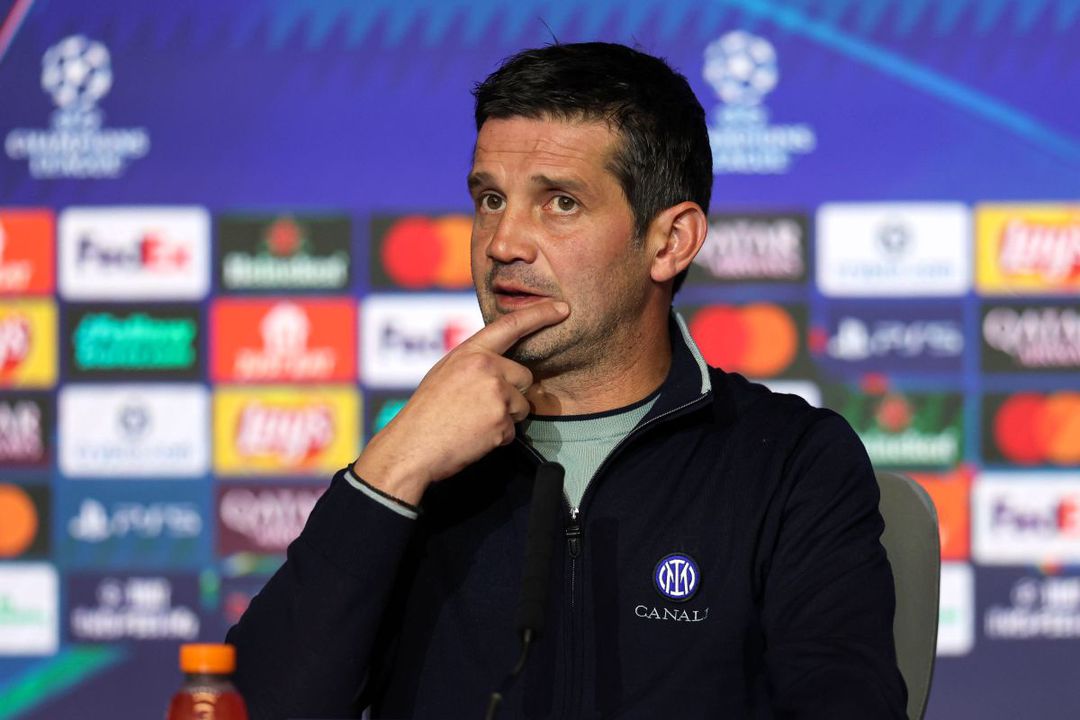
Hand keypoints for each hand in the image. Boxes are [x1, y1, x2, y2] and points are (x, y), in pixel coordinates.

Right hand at [352, 300, 569, 504]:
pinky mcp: (500, 420)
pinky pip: (513, 430)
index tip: (561, 309)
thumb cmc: (425, 413)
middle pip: (524, 376)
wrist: (411, 447)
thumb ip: (474, 363)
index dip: (540, 315)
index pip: (511, 325)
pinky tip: (473, 437)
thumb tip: (501, 365)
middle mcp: (485, 367)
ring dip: (505, 418)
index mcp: (469, 351)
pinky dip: (497, 437)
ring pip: (522, 405)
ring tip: (473, 422)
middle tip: (480, 407)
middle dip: (512, 393)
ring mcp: (494, 393)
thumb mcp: (445, 372)